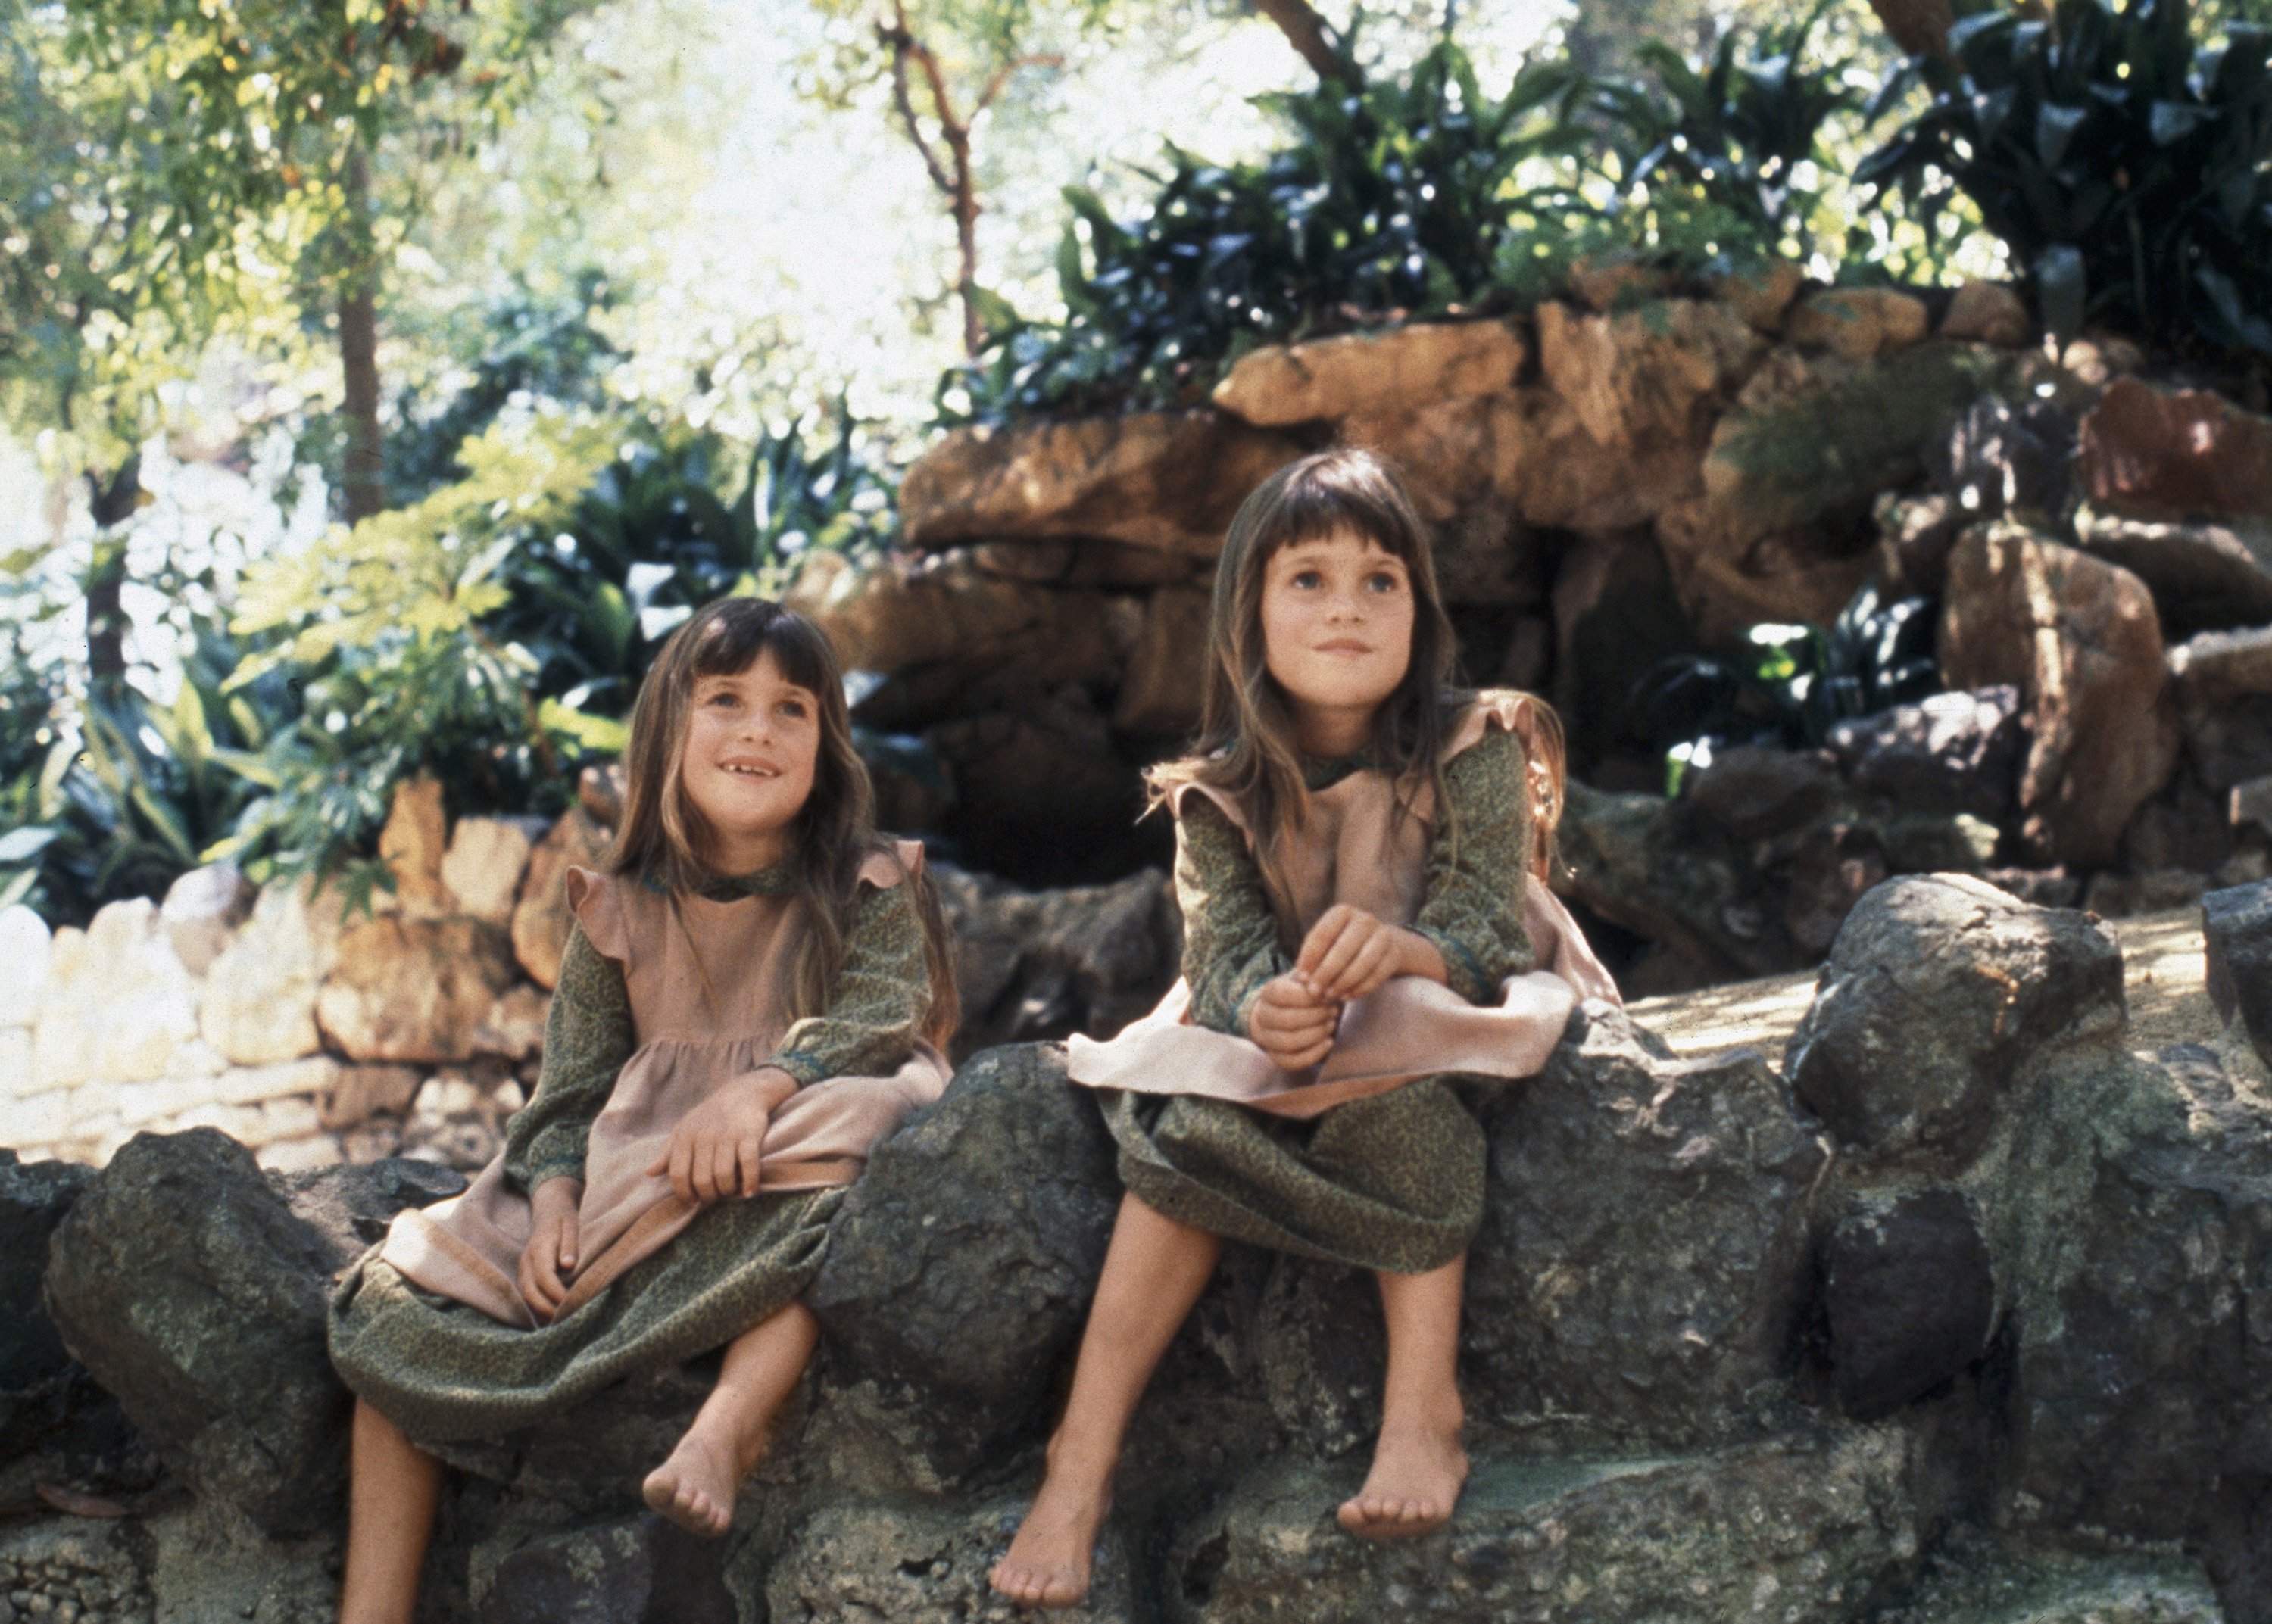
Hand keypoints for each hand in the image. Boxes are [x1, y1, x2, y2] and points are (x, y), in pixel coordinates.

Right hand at [517, 1177, 581, 1322]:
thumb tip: (568, 1265)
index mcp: (539, 1249)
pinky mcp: (524, 1275)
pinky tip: (549, 1320)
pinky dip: (535, 1309)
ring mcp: (522, 1269)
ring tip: (557, 1325)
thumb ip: (570, 1245)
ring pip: (525, 1296)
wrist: (548, 1211)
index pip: (544, 1277)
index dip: (556, 1293)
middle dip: (546, 1309)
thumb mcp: (571, 1226)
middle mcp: (526, 1262)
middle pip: (530, 1291)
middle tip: (564, 1320)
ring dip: (539, 1312)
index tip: (570, 1303)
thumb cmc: (564, 1220)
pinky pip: (526, 1295)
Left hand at [645, 1067, 798, 1203]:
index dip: (684, 1193)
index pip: (678, 1173)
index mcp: (685, 1136)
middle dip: (707, 1196)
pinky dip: (749, 1181)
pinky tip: (749, 1191)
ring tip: (729, 1193)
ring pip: (723, 1175)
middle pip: (702, 1179)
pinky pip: (748, 1164)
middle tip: (713, 1198)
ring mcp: (727, 1135)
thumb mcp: (685, 1129)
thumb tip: (649, 1173)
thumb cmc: (710, 1116)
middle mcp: (704, 1136)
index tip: (692, 1201)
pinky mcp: (748, 1135)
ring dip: (727, 1191)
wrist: (743, 1093)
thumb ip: (668, 1152)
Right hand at [1249, 972, 1338, 1070]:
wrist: (1281, 1013)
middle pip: (1287, 1020)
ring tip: (1331, 1024)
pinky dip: (1314, 1054)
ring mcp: (1267, 1040)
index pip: (1282, 995)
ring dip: (1315, 1034)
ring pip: (1289, 1042)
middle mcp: (1262, 1017)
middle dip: (1315, 1017)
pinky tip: (1329, 1043)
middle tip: (1333, 1011)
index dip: (1307, 997)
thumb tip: (1309, 979)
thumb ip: (1308, 978)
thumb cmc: (1298, 994)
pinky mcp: (1277, 1057)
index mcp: (1267, 994)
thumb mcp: (1302, 981)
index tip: (1327, 997)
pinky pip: (1293, 1061)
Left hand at [1294, 905, 1440, 1002]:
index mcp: (1342, 912)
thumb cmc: (1342, 943)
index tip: (1301, 978)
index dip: (1310, 958)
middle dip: (1326, 973)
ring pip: (1363, 962)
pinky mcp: (1395, 953)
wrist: (1379, 942)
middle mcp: (1364, 919)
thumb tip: (1302, 979)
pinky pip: (1378, 974)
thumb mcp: (1326, 942)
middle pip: (1343, 948)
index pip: (1323, 934)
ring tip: (1329, 996)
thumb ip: (1312, 957)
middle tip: (1314, 992)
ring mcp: (1383, 935)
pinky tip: (1347, 996)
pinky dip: (1360, 988)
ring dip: (1344, 982)